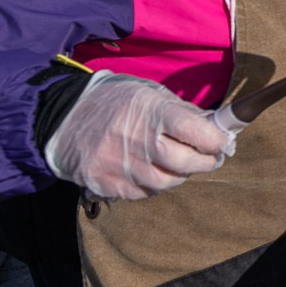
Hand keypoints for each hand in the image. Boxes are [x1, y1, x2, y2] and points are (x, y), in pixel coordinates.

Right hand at [43, 71, 229, 199]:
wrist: (63, 118)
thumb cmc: (114, 102)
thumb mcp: (149, 94)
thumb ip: (183, 112)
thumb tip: (217, 128)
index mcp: (149, 111)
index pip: (193, 130)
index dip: (215, 141)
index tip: (222, 143)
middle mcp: (135, 139)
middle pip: (184, 163)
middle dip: (204, 162)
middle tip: (209, 157)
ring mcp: (119, 164)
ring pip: (166, 183)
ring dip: (179, 175)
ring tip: (177, 162)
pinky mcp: (106, 184)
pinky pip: (144, 193)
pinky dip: (154, 185)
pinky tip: (151, 170)